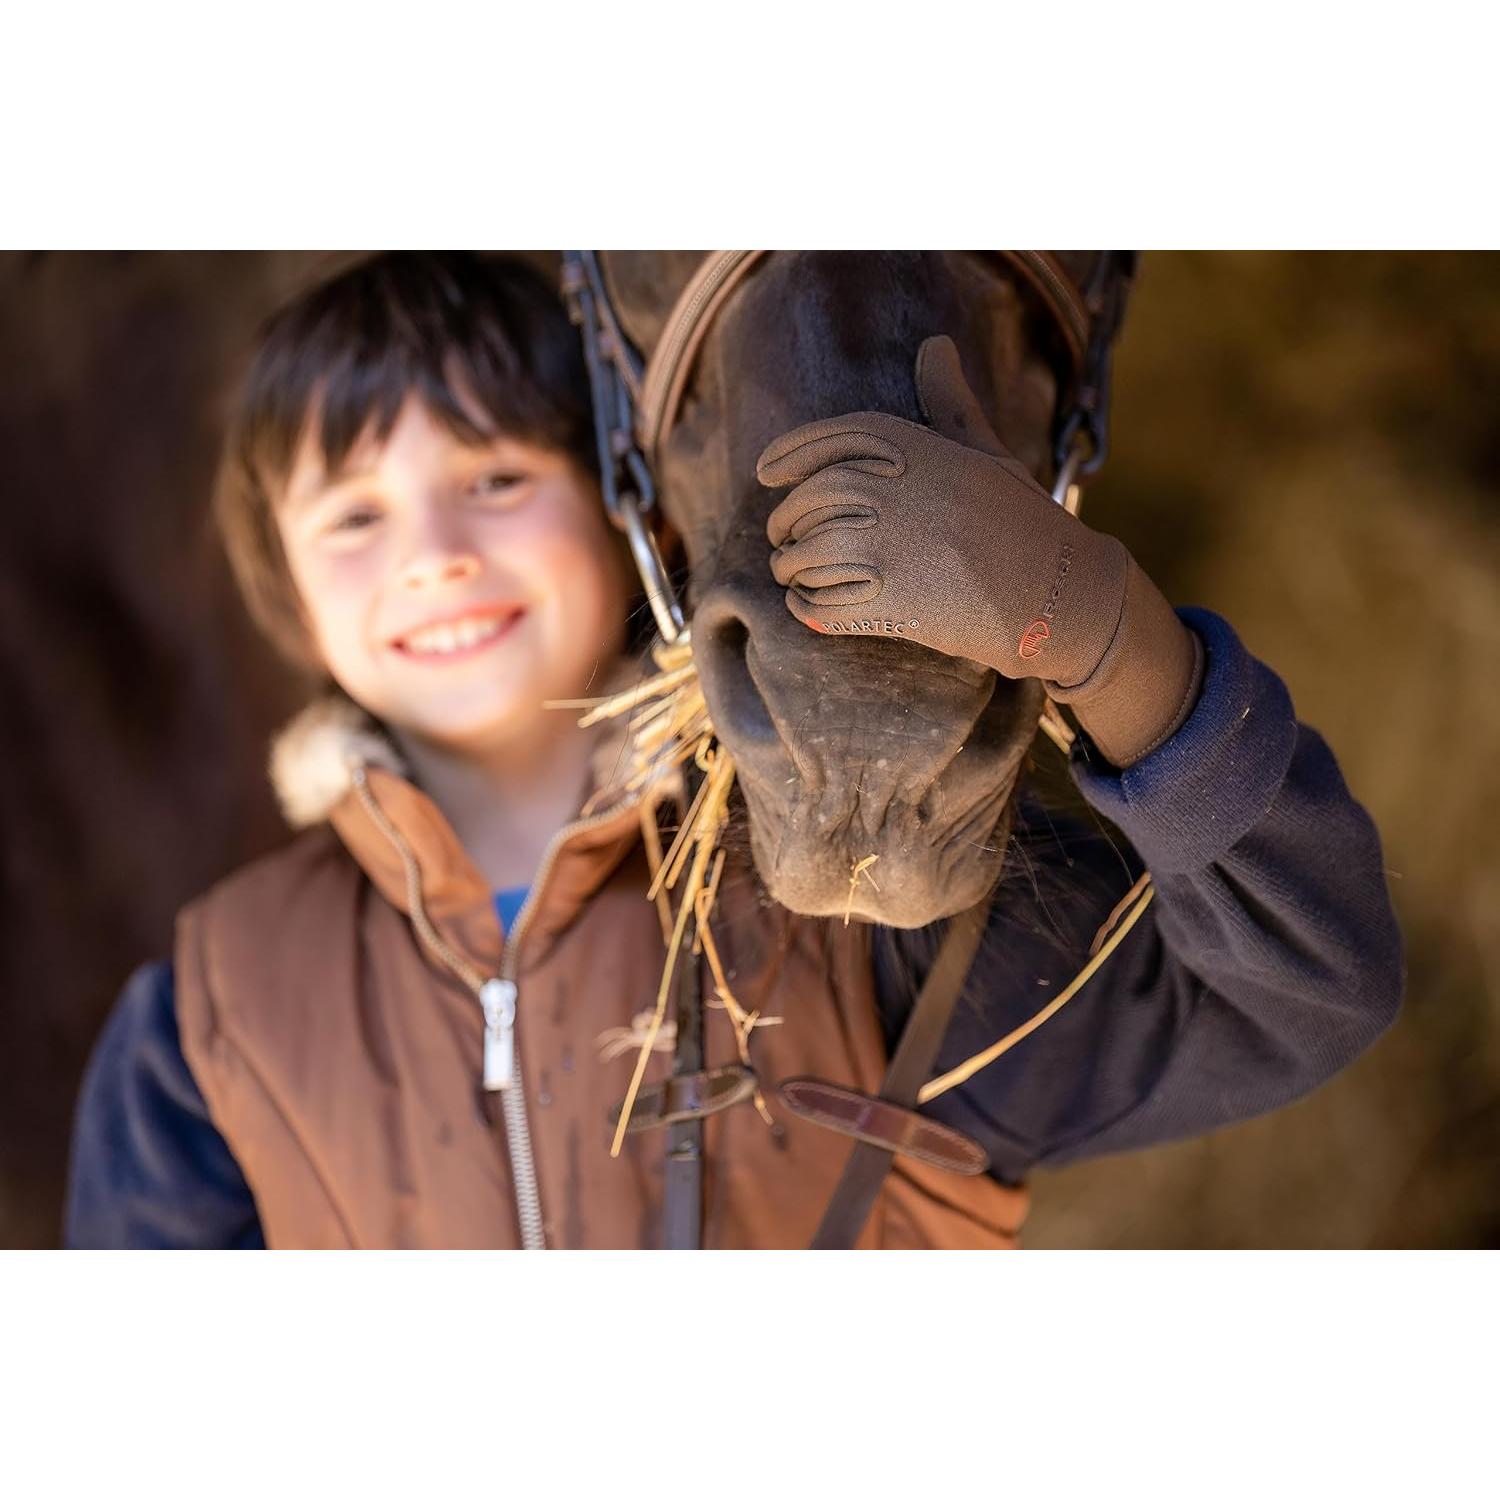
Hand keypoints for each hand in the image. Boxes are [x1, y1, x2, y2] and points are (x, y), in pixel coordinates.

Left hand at [757, 336, 1201, 764]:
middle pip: (808, 501)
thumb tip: (934, 345)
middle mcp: (894, 491)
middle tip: (781, 536)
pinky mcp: (891, 603)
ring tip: (792, 573)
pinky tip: (804, 604)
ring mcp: (889, 548)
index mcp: (914, 449)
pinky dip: (804, 606)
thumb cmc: (1021, 521)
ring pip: (807, 555)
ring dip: (791, 567)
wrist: (1059, 591)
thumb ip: (949, 405)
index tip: (764, 471)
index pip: (830, 440)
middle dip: (785, 521)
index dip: (789, 453)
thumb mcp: (985, 453)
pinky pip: (821, 603)